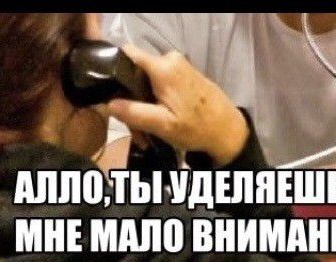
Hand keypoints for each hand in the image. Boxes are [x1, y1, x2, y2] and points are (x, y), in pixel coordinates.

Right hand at [107, 44, 248, 165]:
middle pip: (137, 73)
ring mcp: (178, 66)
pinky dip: (156, 103)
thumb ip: (134, 113)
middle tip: (136, 131)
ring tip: (147, 133)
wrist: (227, 130)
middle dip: (132, 101)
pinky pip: (161, 84)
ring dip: (144, 106)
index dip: (115, 71)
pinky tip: (159, 123)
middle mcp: (170, 59)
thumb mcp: (162, 125)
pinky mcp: (184, 75)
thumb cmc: (196, 128)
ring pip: (148, 81)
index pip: (128, 54)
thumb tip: (108, 104)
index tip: (113, 95)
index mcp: (162, 67)